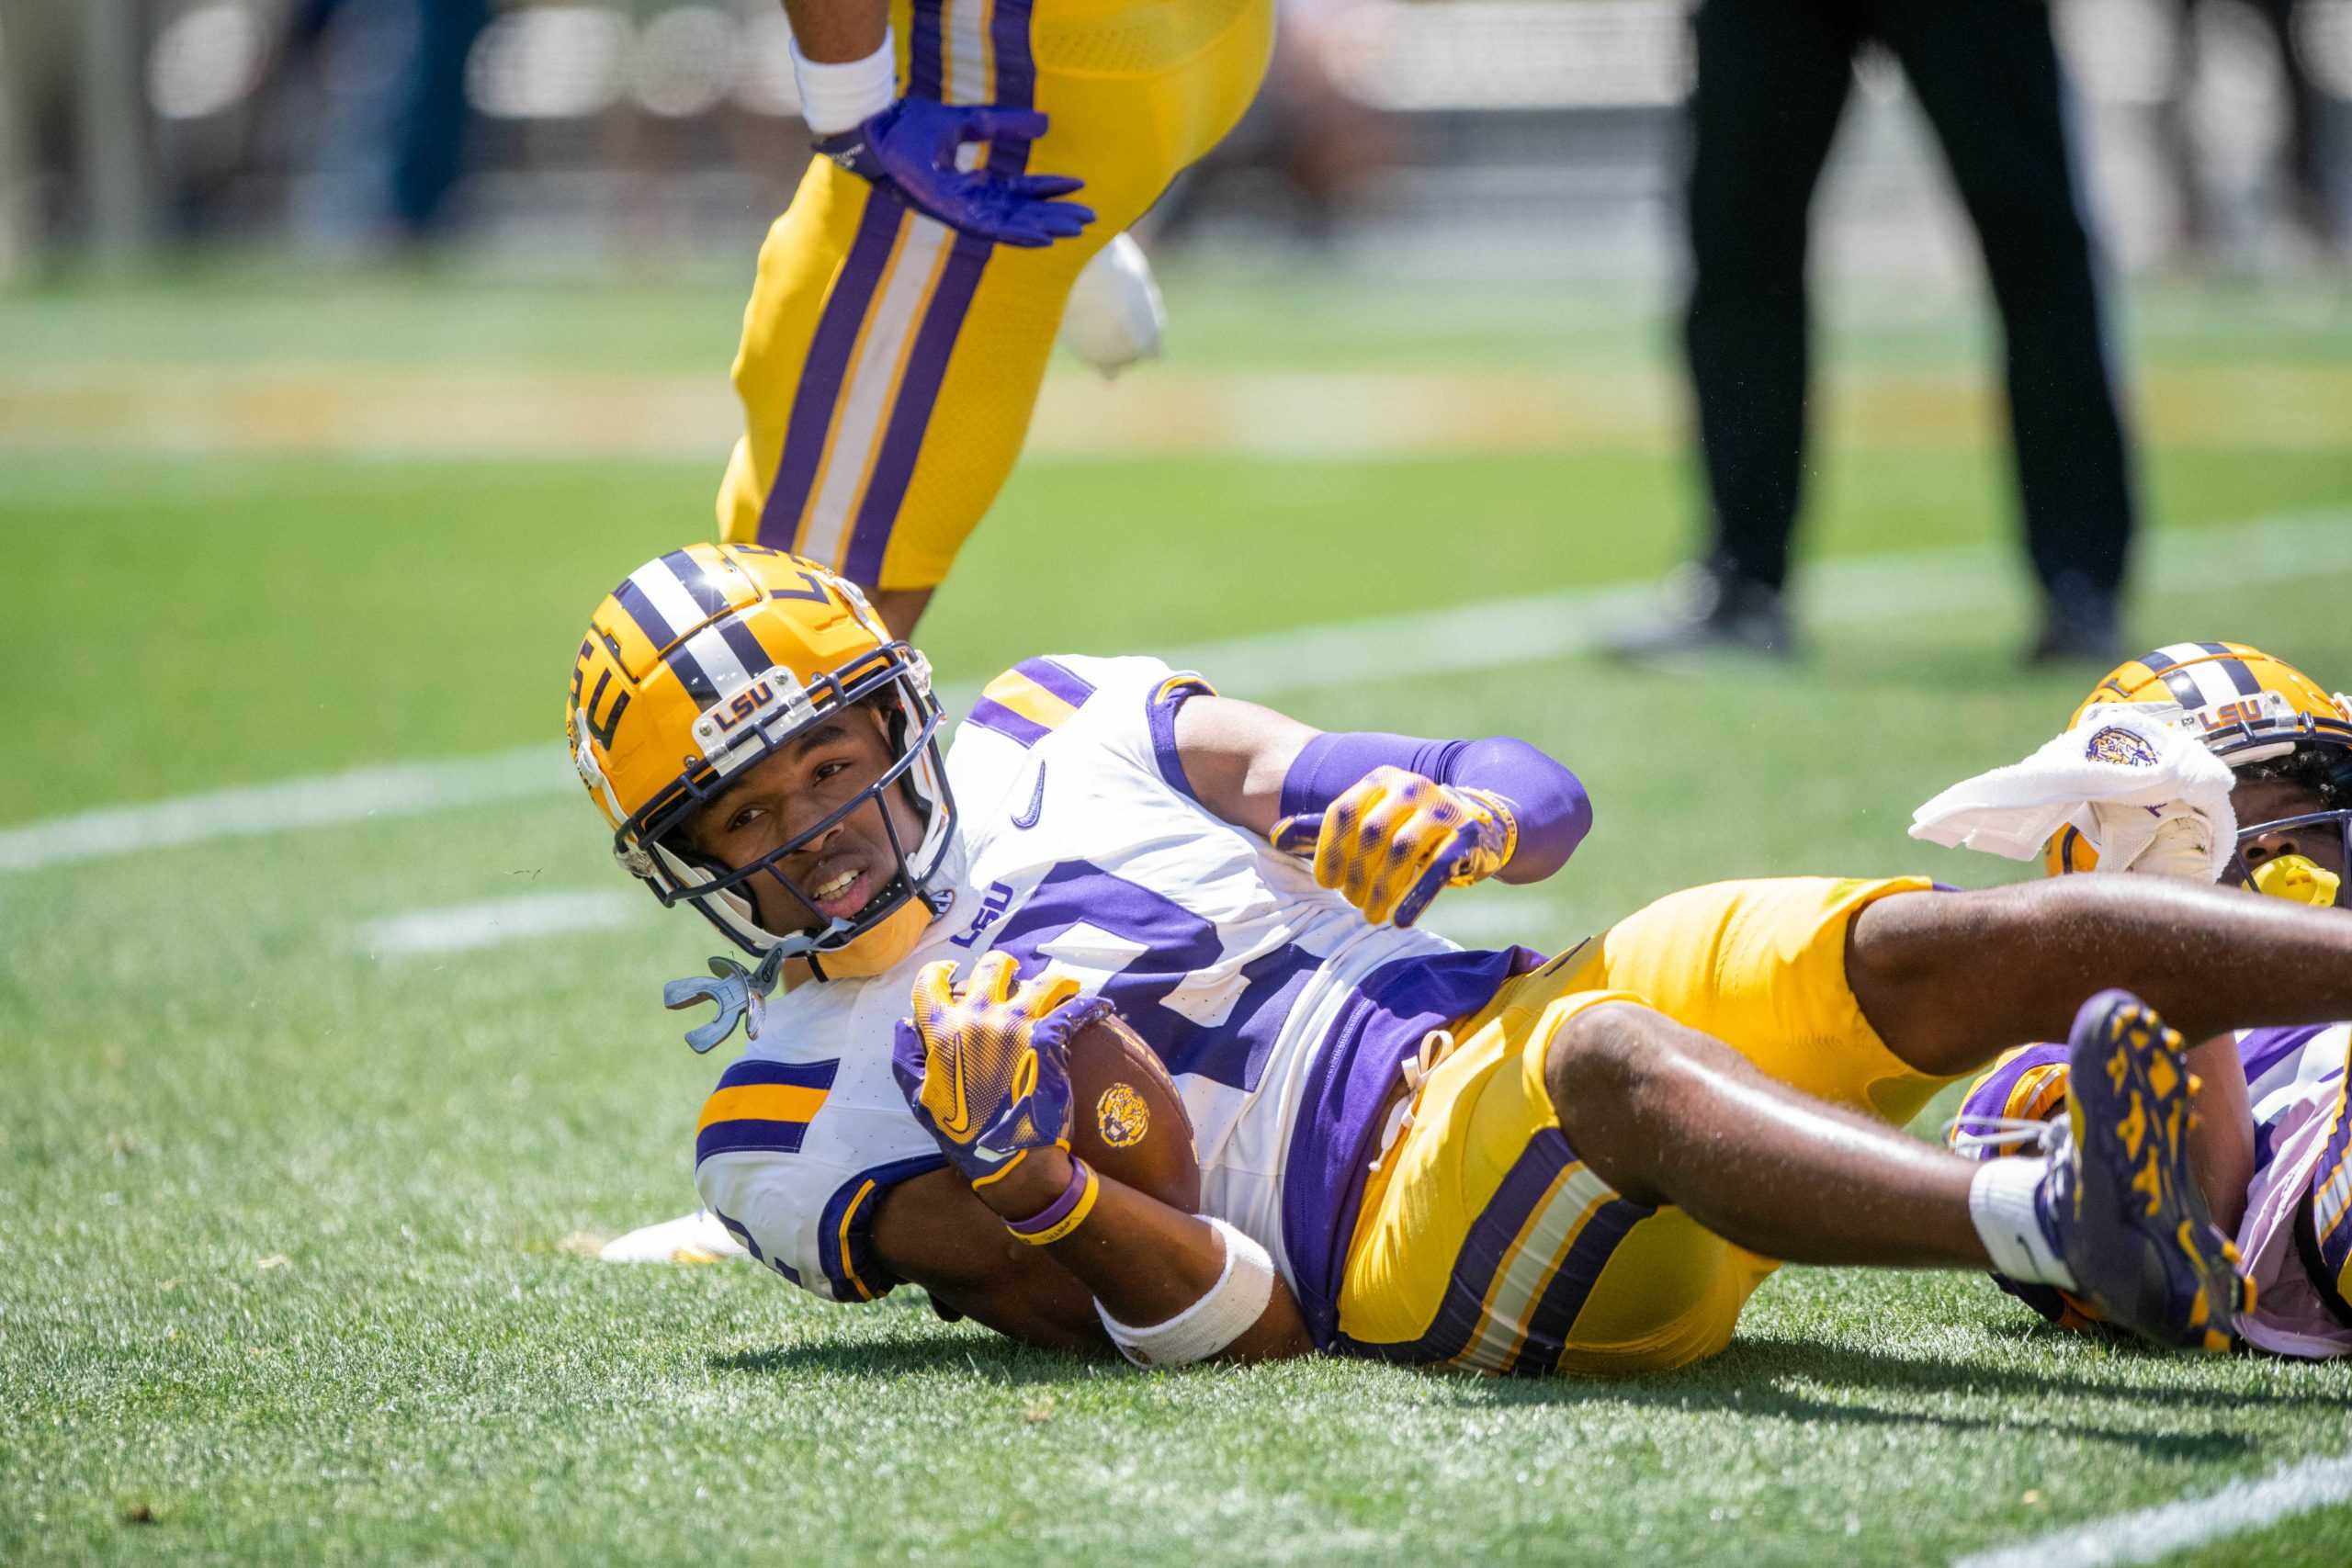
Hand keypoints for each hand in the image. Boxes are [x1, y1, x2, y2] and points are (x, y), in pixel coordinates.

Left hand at [815, 97, 1094, 247]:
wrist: (875, 129)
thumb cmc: (908, 126)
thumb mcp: (966, 122)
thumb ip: (1002, 124)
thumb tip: (1044, 122)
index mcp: (973, 183)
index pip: (1020, 192)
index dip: (1049, 190)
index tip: (1079, 186)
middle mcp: (969, 201)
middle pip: (1022, 213)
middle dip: (1055, 216)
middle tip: (1089, 220)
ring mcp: (958, 211)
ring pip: (1011, 225)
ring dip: (1044, 229)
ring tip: (1073, 231)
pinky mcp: (948, 213)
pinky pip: (989, 229)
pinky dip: (1017, 234)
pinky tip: (1041, 237)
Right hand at [891, 952, 1111, 1187]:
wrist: (1013, 1162)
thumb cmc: (965, 1137)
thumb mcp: (921, 1100)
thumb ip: (908, 1059)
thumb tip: (904, 1026)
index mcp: (943, 1032)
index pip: (930, 984)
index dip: (937, 971)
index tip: (950, 970)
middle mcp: (978, 1018)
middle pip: (991, 968)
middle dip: (1002, 965)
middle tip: (1012, 973)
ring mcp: (1016, 1025)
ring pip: (1042, 981)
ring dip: (1053, 981)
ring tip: (1062, 986)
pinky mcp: (1051, 1038)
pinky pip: (1077, 1008)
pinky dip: (1091, 1005)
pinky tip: (1101, 1007)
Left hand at [1269, 766, 1518, 926]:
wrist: (1479, 825)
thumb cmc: (1408, 828)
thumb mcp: (1367, 821)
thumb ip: (1323, 828)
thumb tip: (1275, 835)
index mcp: (1381, 780)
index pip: (1343, 812)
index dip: (1328, 851)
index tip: (1324, 884)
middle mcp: (1411, 787)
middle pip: (1371, 834)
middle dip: (1356, 874)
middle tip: (1351, 903)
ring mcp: (1442, 809)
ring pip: (1402, 851)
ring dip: (1382, 889)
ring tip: (1371, 915)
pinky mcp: (1466, 837)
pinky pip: (1438, 869)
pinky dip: (1416, 898)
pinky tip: (1400, 921)